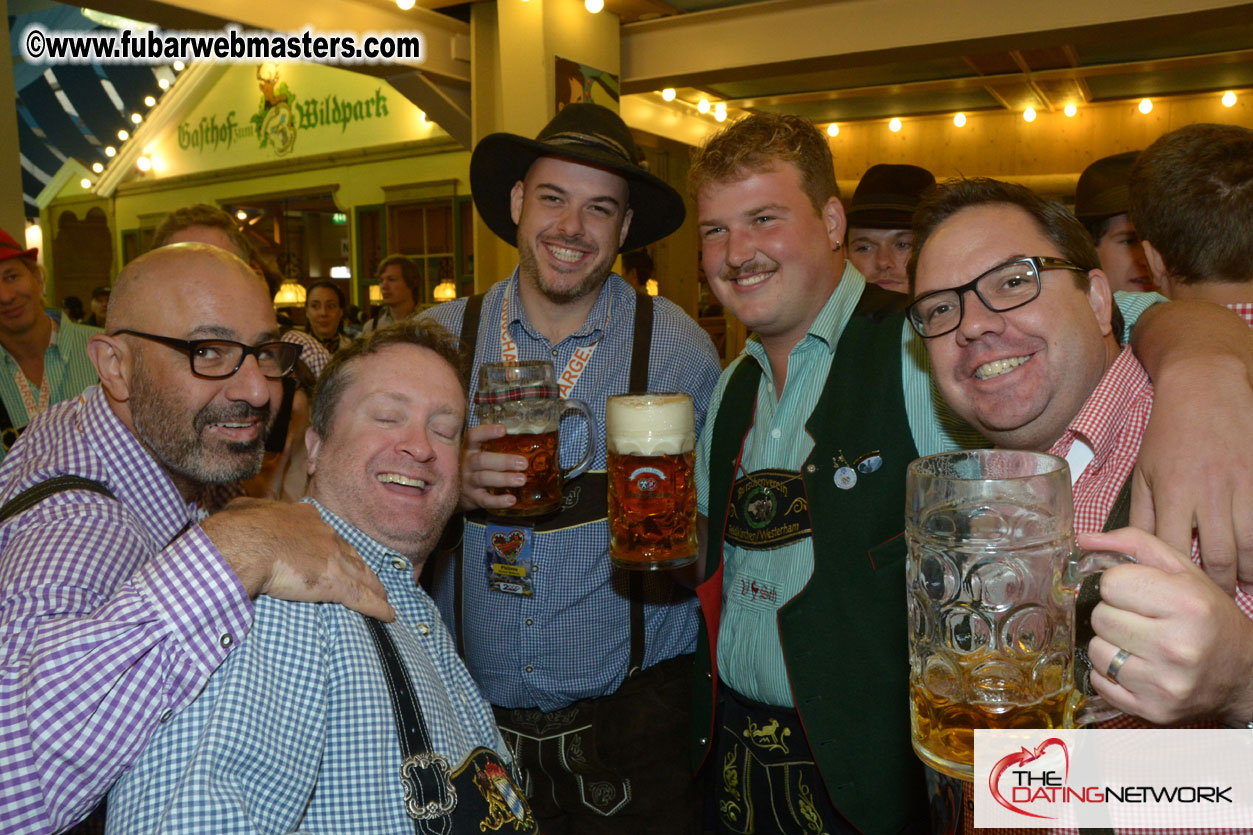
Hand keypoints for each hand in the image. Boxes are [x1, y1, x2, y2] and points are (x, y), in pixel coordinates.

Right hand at [202, 499, 393, 620]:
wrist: (246, 543)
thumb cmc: (239, 528)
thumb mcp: (245, 510)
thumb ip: (251, 512)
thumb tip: (242, 512)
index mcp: (304, 517)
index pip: (326, 534)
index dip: (334, 546)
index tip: (337, 553)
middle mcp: (325, 535)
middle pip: (350, 554)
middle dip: (361, 568)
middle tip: (372, 579)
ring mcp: (333, 558)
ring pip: (361, 576)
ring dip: (374, 588)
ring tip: (383, 598)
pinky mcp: (335, 582)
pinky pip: (361, 597)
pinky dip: (376, 607)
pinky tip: (387, 614)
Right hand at [458, 423, 526, 511]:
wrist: (451, 493)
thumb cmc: (471, 469)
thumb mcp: (475, 455)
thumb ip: (492, 448)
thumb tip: (527, 443)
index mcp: (468, 450)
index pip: (473, 437)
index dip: (487, 432)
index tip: (504, 430)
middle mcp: (466, 464)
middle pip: (482, 460)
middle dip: (504, 461)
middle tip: (523, 463)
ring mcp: (467, 482)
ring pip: (484, 479)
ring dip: (504, 479)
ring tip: (522, 480)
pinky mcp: (472, 498)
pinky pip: (485, 500)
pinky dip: (498, 501)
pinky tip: (512, 500)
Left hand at [1083, 528, 1252, 725]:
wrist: (1242, 675)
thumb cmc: (1208, 617)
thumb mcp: (1183, 571)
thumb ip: (1134, 544)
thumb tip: (1084, 540)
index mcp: (1187, 605)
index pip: (1111, 583)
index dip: (1119, 585)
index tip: (1138, 593)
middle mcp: (1177, 646)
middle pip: (1100, 617)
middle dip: (1114, 614)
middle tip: (1140, 620)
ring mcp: (1164, 683)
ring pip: (1095, 650)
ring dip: (1110, 644)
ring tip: (1139, 644)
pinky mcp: (1152, 711)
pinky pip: (1099, 682)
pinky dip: (1109, 673)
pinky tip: (1137, 667)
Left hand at [1130, 300, 1252, 594]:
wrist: (1206, 387)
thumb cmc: (1169, 432)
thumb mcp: (1143, 470)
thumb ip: (1139, 513)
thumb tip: (1122, 549)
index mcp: (1172, 492)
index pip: (1172, 549)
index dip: (1176, 579)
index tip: (1176, 597)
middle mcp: (1208, 493)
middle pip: (1218, 556)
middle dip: (1219, 587)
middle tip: (1216, 605)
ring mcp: (1241, 486)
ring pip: (1250, 545)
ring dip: (1248, 573)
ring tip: (1244, 588)